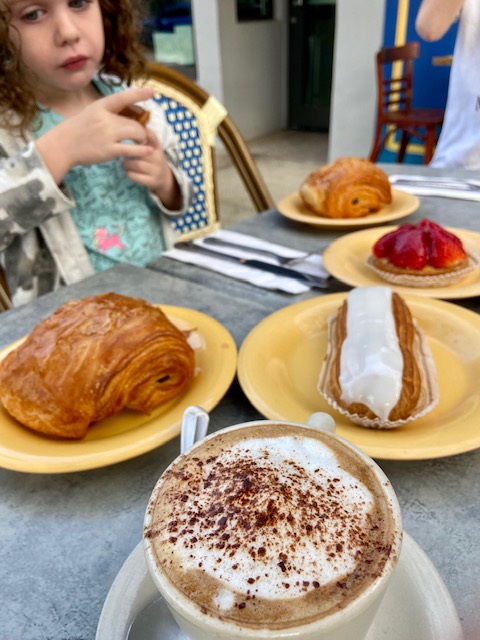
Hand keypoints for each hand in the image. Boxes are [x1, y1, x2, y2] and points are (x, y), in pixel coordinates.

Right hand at [35, 87, 156, 182]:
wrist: (63, 145)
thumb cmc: (78, 130)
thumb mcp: (91, 113)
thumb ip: (109, 113)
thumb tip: (130, 113)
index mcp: (100, 106)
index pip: (122, 97)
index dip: (138, 94)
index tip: (152, 91)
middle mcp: (104, 118)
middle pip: (134, 122)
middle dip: (141, 130)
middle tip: (141, 136)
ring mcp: (107, 134)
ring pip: (135, 133)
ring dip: (142, 139)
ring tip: (140, 143)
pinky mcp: (109, 150)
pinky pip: (132, 149)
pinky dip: (142, 150)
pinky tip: (148, 151)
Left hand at [122, 127, 181, 209]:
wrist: (164, 179)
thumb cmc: (152, 159)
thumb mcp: (151, 147)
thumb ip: (142, 137)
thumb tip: (125, 124)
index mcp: (157, 146)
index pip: (150, 135)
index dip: (140, 133)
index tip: (131, 135)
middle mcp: (158, 157)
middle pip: (137, 151)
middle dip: (127, 151)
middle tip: (122, 151)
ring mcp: (156, 170)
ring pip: (133, 164)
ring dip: (126, 163)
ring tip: (125, 163)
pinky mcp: (152, 181)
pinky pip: (133, 175)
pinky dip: (129, 173)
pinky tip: (130, 171)